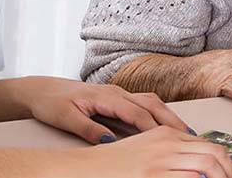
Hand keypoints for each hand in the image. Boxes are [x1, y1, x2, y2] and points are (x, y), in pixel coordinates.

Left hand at [22, 77, 191, 144]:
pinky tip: (166, 126)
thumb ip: (88, 129)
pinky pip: (144, 105)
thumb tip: (109, 141)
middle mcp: (116, 92)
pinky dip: (158, 114)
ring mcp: (118, 94)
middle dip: (172, 120)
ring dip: (169, 116)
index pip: (138, 113)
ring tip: (186, 132)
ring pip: (151, 103)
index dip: (156, 128)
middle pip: (152, 105)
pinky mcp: (116, 99)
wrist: (40, 90)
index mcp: (106, 96)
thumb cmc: (51, 102)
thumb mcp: (65, 118)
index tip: (171, 141)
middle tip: (191, 136)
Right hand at [65, 126, 231, 177]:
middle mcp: (167, 143)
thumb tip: (198, 166)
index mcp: (165, 133)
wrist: (86, 168)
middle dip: (229, 171)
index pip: (207, 144)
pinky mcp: (155, 176)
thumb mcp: (144, 148)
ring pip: (208, 166)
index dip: (225, 161)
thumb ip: (170, 151)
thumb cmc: (112, 163)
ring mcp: (162, 161)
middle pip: (214, 153)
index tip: (230, 173)